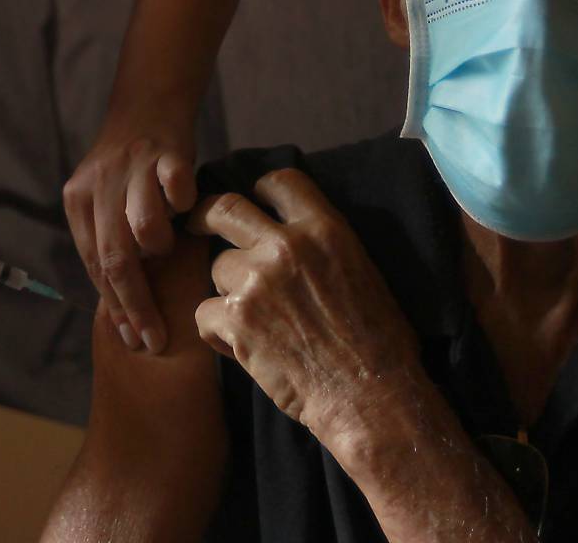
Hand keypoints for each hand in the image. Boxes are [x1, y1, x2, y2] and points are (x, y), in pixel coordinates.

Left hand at [63, 113, 197, 353]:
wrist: (146, 104)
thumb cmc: (128, 169)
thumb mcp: (103, 201)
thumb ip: (106, 243)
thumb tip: (119, 309)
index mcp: (77, 201)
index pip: (94, 267)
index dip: (114, 307)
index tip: (132, 340)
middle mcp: (98, 184)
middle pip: (115, 259)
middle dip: (136, 306)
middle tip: (155, 339)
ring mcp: (132, 168)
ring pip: (144, 230)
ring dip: (159, 247)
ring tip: (167, 244)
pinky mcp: (166, 152)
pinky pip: (178, 190)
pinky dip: (184, 202)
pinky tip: (186, 206)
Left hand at [189, 169, 427, 450]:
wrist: (370, 395)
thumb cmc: (380, 342)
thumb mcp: (362, 272)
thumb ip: (323, 247)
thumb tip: (297, 237)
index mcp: (324, 230)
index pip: (280, 182)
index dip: (261, 190)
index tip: (253, 201)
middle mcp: (286, 246)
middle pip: (226, 208)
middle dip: (206, 214)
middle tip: (197, 224)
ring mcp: (256, 281)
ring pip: (217, 267)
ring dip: (228, 290)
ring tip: (252, 319)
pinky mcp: (236, 320)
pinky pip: (205, 313)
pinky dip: (217, 332)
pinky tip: (238, 348)